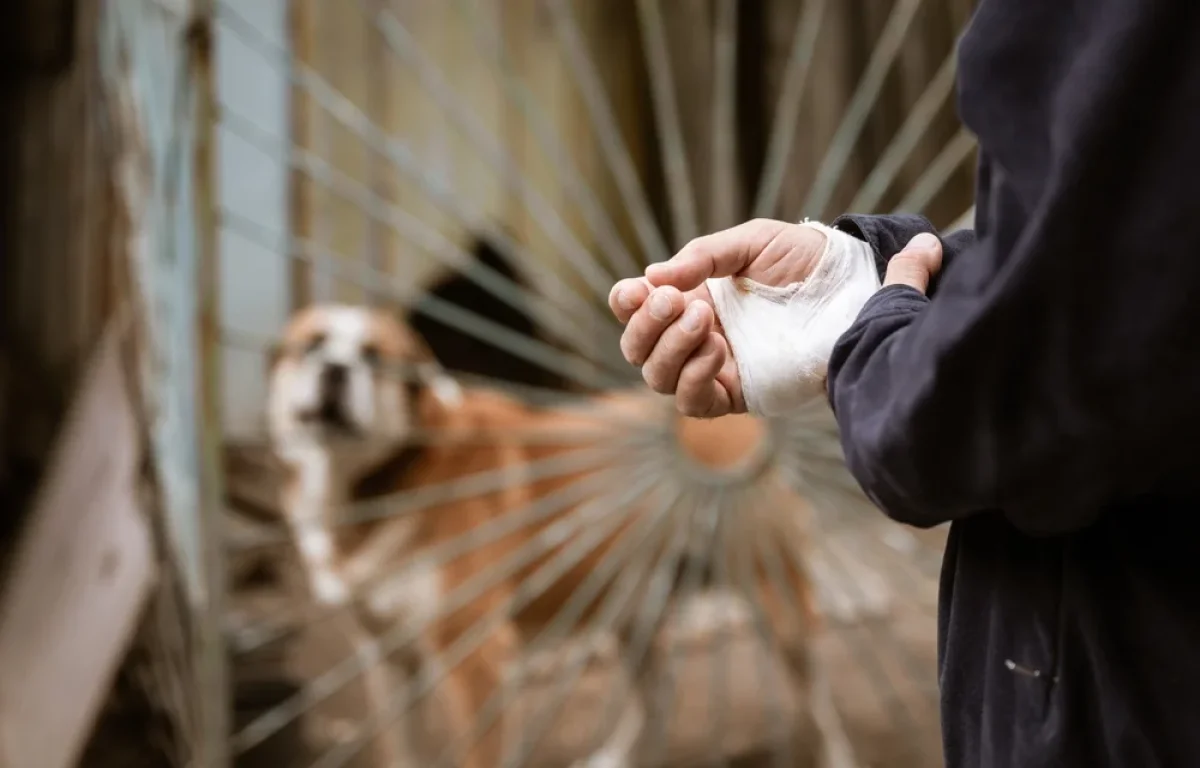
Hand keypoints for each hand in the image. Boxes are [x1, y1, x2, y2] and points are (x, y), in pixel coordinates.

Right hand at [608, 221, 943, 417]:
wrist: (852, 290)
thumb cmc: (802, 262)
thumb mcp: (751, 244)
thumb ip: (702, 257)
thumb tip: (652, 276)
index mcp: (688, 296)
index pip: (635, 308)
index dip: (627, 302)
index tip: (637, 290)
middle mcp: (692, 336)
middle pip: (637, 348)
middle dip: (647, 325)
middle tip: (677, 300)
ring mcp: (712, 368)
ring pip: (658, 378)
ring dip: (670, 349)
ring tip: (705, 319)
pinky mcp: (737, 394)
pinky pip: (694, 402)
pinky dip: (694, 377)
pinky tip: (718, 348)